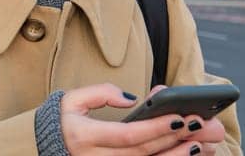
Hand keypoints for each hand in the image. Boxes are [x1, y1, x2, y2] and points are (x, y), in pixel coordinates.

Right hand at [59, 83, 221, 154]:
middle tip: (201, 125)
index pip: (128, 135)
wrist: (43, 149)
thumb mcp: (70, 101)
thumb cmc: (61, 122)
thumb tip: (130, 98)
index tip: (181, 117)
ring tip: (201, 144)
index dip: (156, 128)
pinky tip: (185, 155)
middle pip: (143, 152)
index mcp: (84, 137)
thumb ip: (99, 94)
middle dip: (175, 139)